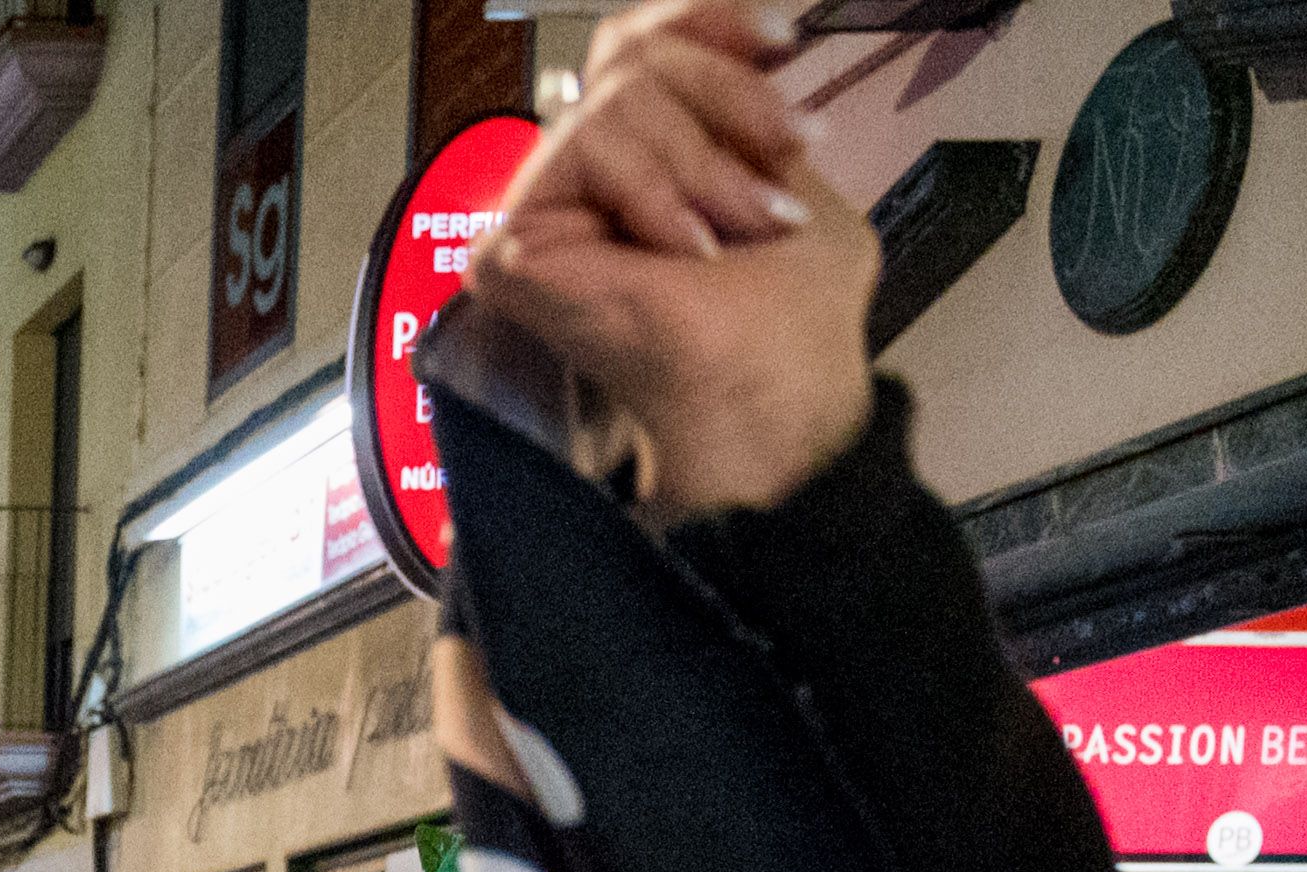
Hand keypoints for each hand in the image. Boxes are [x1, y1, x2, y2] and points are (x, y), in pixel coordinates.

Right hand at [469, 0, 879, 523]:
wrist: (767, 399)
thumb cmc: (789, 328)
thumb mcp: (797, 182)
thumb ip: (755, 118)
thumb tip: (757, 48)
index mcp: (649, 162)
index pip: (639, 46)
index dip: (703, 21)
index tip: (781, 42)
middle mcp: (587, 181)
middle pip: (628, 55)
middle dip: (723, 101)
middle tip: (771, 165)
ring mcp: (544, 213)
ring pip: (616, 97)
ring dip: (699, 164)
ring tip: (728, 234)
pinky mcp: (508, 249)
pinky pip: (583, 146)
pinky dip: (653, 192)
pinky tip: (680, 251)